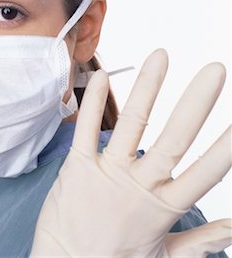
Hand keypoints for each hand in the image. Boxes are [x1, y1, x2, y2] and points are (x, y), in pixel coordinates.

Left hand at [31, 48, 230, 256]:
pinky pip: (86, 129)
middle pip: (174, 140)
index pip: (206, 171)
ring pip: (132, 124)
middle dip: (195, 104)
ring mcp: (106, 173)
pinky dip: (94, 102)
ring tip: (160, 55)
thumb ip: (202, 242)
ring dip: (147, 88)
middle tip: (214, 70)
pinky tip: (101, 75)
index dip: (227, 145)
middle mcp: (138, 185)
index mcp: (164, 207)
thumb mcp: (166, 256)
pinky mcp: (76, 166)